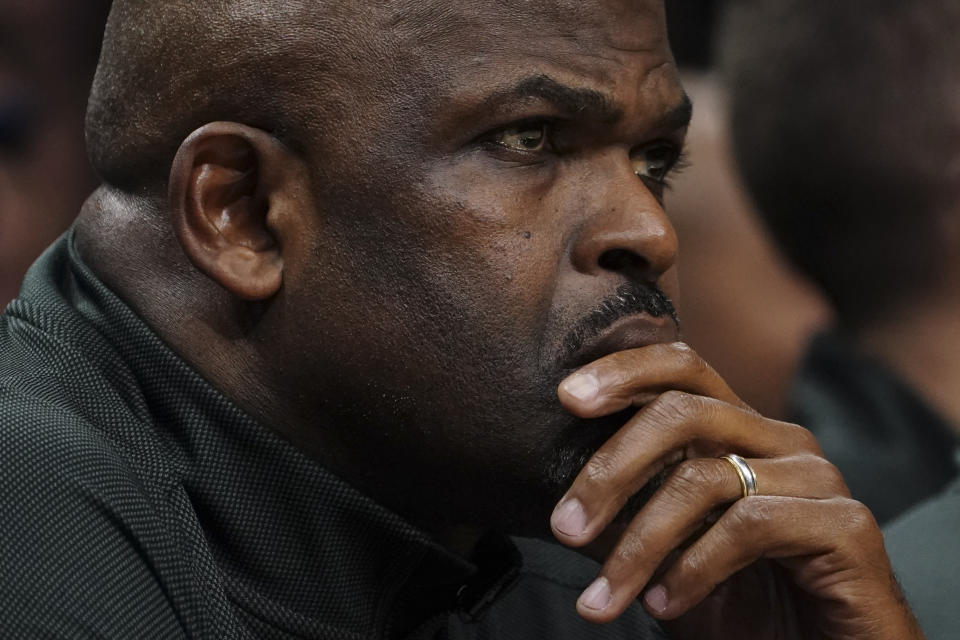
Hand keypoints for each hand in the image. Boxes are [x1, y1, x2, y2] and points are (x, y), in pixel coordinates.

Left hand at [551, 342, 923, 639]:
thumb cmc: (746, 606)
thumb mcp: (671, 552)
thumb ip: (629, 513)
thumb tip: (562, 497)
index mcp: (741, 432)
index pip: (682, 369)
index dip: (624, 371)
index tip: (565, 398)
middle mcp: (781, 441)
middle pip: (683, 412)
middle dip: (612, 468)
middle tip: (564, 526)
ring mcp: (817, 477)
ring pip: (705, 479)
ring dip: (639, 544)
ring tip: (604, 597)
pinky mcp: (845, 525)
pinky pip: (749, 525)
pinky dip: (693, 568)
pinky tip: (664, 604)